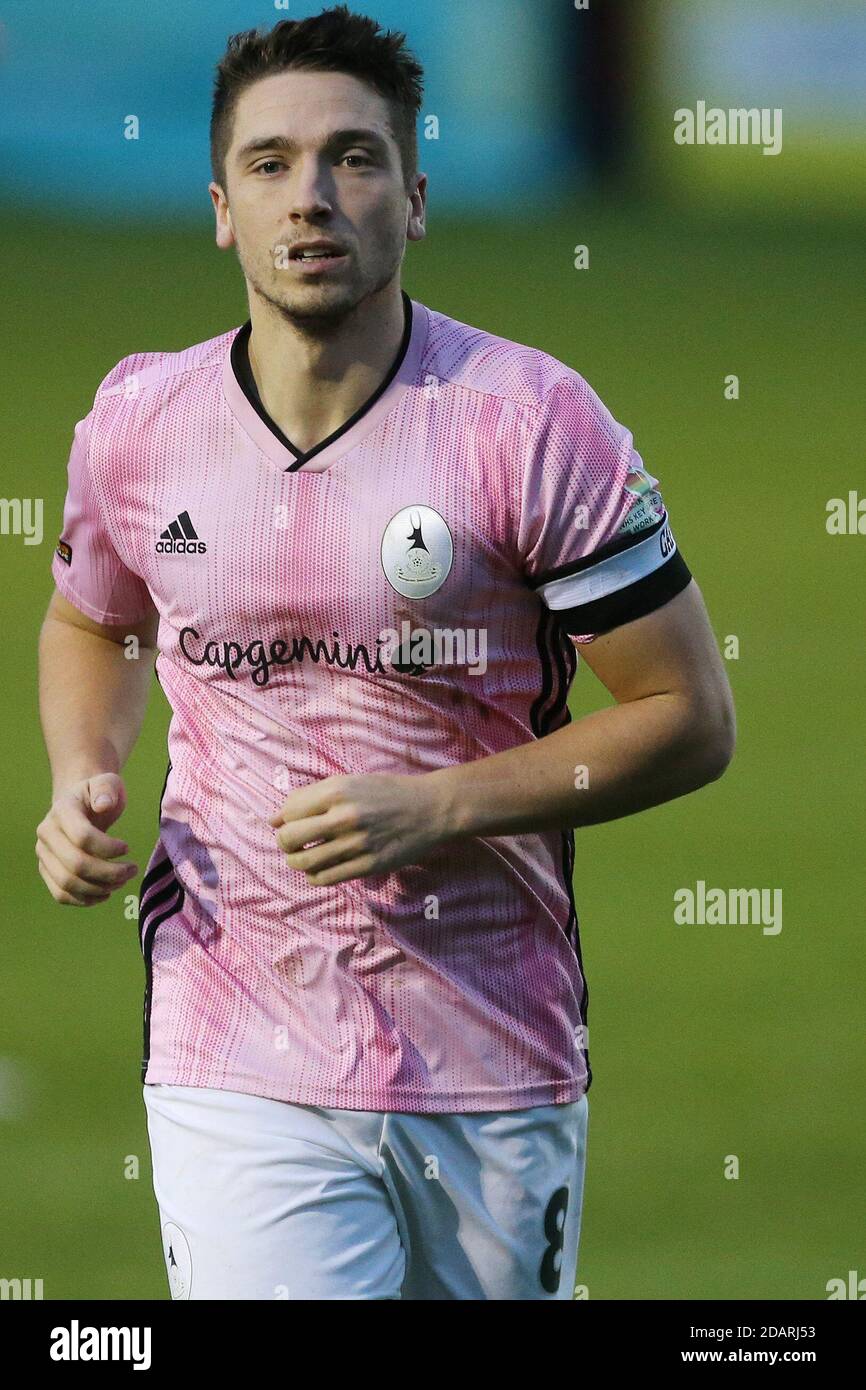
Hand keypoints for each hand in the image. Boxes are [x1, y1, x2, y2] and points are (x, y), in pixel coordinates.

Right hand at [35, 773, 137, 905]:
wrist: (79, 804)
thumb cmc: (99, 794)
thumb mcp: (108, 782)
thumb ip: (107, 789)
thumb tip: (103, 805)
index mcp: (62, 810)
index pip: (82, 837)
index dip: (108, 848)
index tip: (127, 848)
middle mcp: (46, 833)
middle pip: (75, 865)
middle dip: (109, 873)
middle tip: (132, 870)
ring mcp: (44, 854)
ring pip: (68, 884)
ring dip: (100, 888)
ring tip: (122, 881)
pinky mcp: (47, 870)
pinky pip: (61, 895)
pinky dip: (85, 900)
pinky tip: (106, 893)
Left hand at [268, 772, 453, 885]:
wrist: (430, 809)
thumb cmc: (386, 792)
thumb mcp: (349, 783)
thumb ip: (311, 797)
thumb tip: (273, 819)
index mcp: (337, 791)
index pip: (288, 811)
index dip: (284, 819)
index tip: (291, 822)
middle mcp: (343, 817)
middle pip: (289, 838)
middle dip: (284, 843)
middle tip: (293, 843)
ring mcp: (356, 844)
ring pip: (305, 862)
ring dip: (297, 862)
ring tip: (303, 857)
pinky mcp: (368, 866)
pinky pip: (326, 878)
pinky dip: (315, 877)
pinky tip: (320, 869)